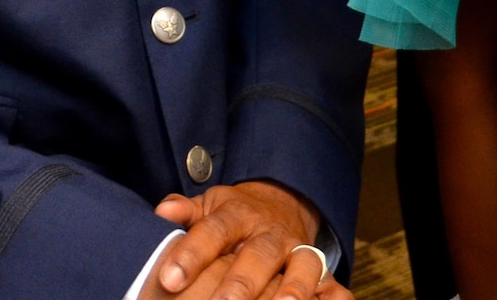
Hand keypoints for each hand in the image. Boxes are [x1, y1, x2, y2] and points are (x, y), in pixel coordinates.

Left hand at [151, 182, 325, 299]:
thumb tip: (162, 212)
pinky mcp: (322, 269)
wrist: (278, 206)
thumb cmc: (232, 216)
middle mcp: (271, 232)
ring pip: (301, 267)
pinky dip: (332, 298)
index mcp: (237, 214)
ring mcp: (299, 250)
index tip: (169, 279)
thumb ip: (186, 212)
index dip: (191, 254)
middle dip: (240, 283)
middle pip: (257, 254)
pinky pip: (334, 286)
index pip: (213, 231)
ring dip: (292, 290)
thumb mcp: (209, 207)